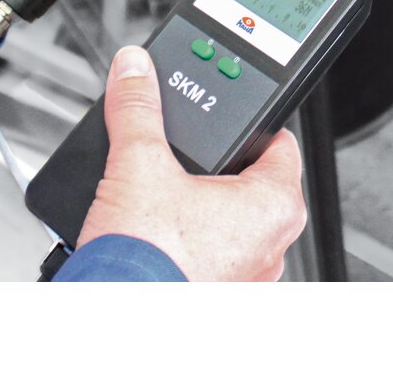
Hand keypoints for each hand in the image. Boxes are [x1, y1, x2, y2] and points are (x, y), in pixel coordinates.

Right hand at [77, 46, 306, 280]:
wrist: (113, 320)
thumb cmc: (145, 262)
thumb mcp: (138, 166)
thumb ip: (138, 110)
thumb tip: (136, 70)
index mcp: (274, 204)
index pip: (279, 141)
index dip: (250, 121)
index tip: (231, 114)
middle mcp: (273, 242)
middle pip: (255, 177)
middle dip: (221, 160)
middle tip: (189, 150)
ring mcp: (250, 272)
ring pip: (236, 215)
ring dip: (207, 199)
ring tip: (171, 189)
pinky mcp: (224, 290)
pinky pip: (221, 247)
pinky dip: (198, 233)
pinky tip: (165, 227)